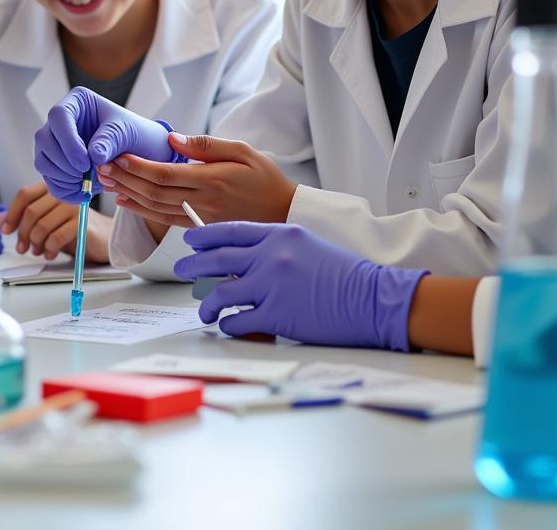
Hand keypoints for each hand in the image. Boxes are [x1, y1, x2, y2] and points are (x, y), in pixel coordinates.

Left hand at [0, 182, 111, 261]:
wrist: (102, 237)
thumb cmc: (71, 227)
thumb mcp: (44, 221)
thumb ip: (21, 218)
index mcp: (52, 187)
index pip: (25, 194)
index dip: (12, 213)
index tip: (6, 231)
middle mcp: (63, 192)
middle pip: (31, 211)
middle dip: (22, 234)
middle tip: (22, 249)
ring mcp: (74, 205)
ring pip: (42, 226)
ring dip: (35, 243)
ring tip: (38, 251)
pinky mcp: (83, 222)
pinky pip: (57, 237)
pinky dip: (49, 249)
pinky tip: (50, 254)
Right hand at [34, 87, 186, 202]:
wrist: (140, 153)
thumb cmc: (134, 134)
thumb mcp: (127, 132)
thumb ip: (110, 140)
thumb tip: (94, 156)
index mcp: (77, 102)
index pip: (59, 115)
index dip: (68, 140)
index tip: (85, 161)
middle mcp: (61, 121)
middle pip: (44, 139)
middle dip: (64, 163)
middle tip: (86, 177)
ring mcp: (55, 143)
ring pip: (43, 161)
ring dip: (63, 178)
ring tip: (89, 184)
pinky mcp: (56, 165)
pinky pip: (50, 179)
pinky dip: (64, 190)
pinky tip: (83, 193)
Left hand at [102, 132, 295, 225]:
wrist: (284, 213)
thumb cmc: (265, 179)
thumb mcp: (242, 151)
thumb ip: (205, 145)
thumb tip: (172, 138)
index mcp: (211, 181)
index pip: (165, 174)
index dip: (138, 167)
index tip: (118, 156)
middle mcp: (202, 202)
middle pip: (154, 192)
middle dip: (125, 179)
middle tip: (102, 166)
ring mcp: (199, 218)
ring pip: (155, 208)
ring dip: (128, 194)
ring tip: (107, 181)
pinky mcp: (199, 227)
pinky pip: (164, 219)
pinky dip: (142, 210)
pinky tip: (127, 201)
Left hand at [174, 222, 427, 350]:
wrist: (374, 298)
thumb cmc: (344, 274)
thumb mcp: (306, 245)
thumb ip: (273, 248)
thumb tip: (241, 261)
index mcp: (278, 234)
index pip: (230, 231)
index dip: (204, 236)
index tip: (190, 241)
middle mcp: (271, 256)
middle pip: (217, 258)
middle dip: (194, 265)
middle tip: (182, 270)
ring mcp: (272, 285)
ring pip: (222, 293)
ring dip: (209, 304)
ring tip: (206, 311)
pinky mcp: (277, 315)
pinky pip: (239, 321)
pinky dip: (229, 325)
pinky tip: (229, 326)